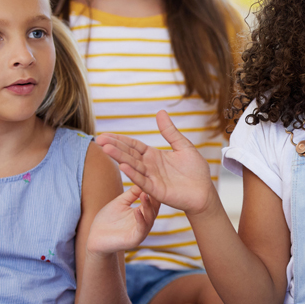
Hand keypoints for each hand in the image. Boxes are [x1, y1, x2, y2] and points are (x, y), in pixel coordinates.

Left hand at [86, 185, 159, 255]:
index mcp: (141, 214)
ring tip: (145, 195)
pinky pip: (141, 229)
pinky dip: (140, 219)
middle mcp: (144, 223)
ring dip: (148, 207)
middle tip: (153, 186)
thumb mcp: (120, 203)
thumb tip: (141, 181)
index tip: (153, 180)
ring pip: (150, 219)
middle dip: (153, 198)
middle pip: (153, 209)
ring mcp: (140, 232)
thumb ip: (131, 194)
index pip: (151, 202)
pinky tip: (137, 210)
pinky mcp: (135, 240)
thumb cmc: (106, 220)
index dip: (152, 192)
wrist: (94, 238)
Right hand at [96, 111, 215, 216]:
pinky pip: (143, 181)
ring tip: (106, 149)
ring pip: (133, 166)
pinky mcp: (156, 190)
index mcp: (154, 156)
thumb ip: (170, 132)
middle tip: (99, 140)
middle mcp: (149, 166)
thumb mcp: (183, 146)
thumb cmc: (195, 171)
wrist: (205, 192)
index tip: (105, 135)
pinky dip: (133, 174)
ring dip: (120, 158)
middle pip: (129, 154)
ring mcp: (152, 178)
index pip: (133, 145)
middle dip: (115, 147)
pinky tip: (123, 166)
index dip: (120, 140)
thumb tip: (160, 112)